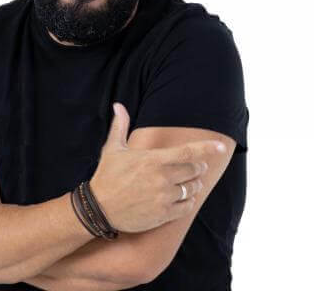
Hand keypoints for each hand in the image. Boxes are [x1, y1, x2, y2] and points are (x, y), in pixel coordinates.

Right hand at [89, 102, 221, 233]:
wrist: (99, 208)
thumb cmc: (106, 175)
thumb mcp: (112, 148)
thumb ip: (120, 125)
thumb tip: (118, 105)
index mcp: (153, 160)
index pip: (188, 152)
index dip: (207, 148)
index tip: (221, 146)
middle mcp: (162, 178)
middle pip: (193, 170)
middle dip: (197, 167)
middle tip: (194, 167)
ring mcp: (163, 197)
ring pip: (191, 188)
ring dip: (193, 184)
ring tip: (187, 182)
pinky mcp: (163, 214)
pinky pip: (186, 207)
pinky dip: (188, 201)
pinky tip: (182, 198)